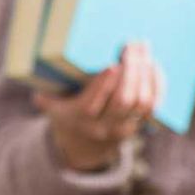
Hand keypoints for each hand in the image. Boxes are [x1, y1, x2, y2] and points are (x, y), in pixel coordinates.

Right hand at [34, 42, 162, 172]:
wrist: (84, 148)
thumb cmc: (67, 117)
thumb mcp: (54, 109)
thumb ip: (47, 98)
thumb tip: (36, 88)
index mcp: (78, 119)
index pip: (91, 105)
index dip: (103, 85)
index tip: (112, 65)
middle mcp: (103, 126)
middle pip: (122, 101)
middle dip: (131, 71)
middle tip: (132, 46)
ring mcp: (123, 127)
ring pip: (141, 102)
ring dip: (145, 74)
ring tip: (144, 50)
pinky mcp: (138, 125)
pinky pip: (153, 107)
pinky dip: (157, 85)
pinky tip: (154, 66)